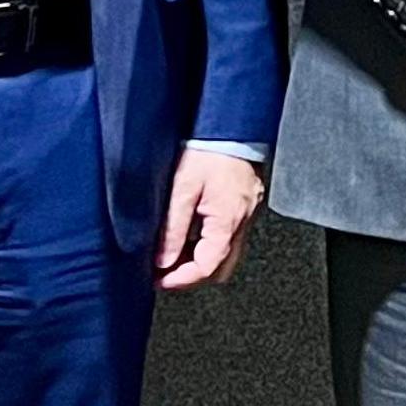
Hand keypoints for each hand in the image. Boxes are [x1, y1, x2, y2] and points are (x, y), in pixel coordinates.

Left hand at [156, 147, 265, 292]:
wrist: (232, 125)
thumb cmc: (211, 149)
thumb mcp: (183, 188)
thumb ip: (173, 227)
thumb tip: (163, 259)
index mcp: (228, 220)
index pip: (206, 267)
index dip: (181, 279)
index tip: (159, 280)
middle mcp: (242, 221)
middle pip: (219, 267)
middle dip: (192, 274)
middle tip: (166, 271)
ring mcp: (246, 213)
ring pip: (225, 253)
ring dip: (200, 258)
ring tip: (174, 251)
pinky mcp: (245, 203)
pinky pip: (228, 234)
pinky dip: (208, 241)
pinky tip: (191, 231)